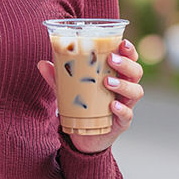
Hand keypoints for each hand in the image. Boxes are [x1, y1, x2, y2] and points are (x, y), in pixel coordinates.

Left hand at [37, 38, 143, 153]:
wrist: (85, 135)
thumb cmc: (83, 104)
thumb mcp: (69, 88)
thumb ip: (58, 76)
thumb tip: (41, 64)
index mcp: (116, 74)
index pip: (130, 59)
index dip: (129, 50)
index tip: (122, 42)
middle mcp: (125, 88)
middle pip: (136, 72)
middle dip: (126, 63)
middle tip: (111, 59)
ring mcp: (125, 105)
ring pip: (136, 91)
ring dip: (123, 84)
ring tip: (107, 82)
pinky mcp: (122, 122)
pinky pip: (128, 115)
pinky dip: (122, 109)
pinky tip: (112, 106)